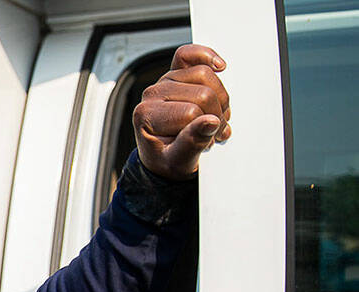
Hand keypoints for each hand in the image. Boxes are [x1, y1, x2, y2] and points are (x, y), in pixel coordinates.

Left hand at [133, 44, 231, 179]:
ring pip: (205, 74)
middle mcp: (152, 94)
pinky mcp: (174, 73)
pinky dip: (206, 56)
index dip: (207, 128)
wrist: (163, 158)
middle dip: (217, 114)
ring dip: (220, 97)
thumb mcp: (179, 161)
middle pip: (203, 92)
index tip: (208, 142)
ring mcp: (163, 81)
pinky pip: (188, 54)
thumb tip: (210, 122)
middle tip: (214, 132)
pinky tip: (219, 66)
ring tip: (214, 117)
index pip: (192, 112)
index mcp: (146, 115)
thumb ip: (192, 143)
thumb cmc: (168, 159)